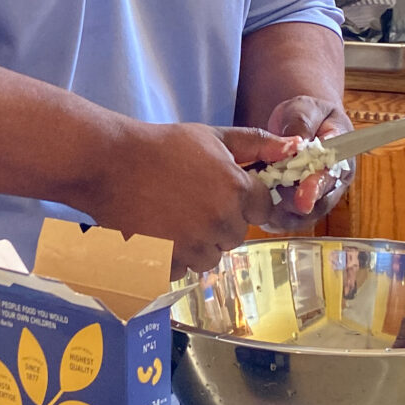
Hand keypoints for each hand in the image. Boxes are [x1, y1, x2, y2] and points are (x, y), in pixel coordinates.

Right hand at [82, 121, 300, 277]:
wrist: (110, 164)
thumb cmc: (162, 146)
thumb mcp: (212, 136)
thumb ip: (256, 143)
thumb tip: (295, 148)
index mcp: (238, 191)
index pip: (263, 209)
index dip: (245, 199)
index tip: (220, 190)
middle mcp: (221, 223)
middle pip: (236, 235)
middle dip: (219, 222)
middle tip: (190, 200)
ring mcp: (194, 246)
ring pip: (211, 255)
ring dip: (198, 242)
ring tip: (172, 216)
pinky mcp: (169, 263)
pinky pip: (184, 268)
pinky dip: (173, 256)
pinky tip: (158, 231)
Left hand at [255, 96, 351, 230]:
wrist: (300, 122)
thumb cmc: (306, 114)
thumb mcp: (304, 108)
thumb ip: (301, 123)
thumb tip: (297, 143)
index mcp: (342, 155)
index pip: (332, 175)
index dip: (316, 188)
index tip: (302, 199)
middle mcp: (334, 180)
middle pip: (319, 204)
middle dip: (294, 206)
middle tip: (267, 202)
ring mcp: (318, 196)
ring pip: (302, 216)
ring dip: (280, 214)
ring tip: (256, 204)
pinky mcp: (301, 205)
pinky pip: (288, 218)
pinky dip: (270, 216)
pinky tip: (253, 207)